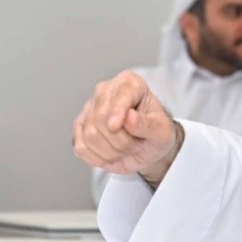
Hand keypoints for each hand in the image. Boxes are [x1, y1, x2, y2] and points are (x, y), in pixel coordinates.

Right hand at [73, 71, 182, 186]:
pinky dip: (98, 158)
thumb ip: (147, 124)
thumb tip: (129, 117)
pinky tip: (111, 154)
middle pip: (101, 117)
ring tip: (125, 148)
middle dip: (120, 140)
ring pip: (90, 135)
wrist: (147, 147)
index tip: (115, 126)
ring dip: (111, 151)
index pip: (119, 94)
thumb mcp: (162, 131)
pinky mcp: (80, 128)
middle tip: (135, 144)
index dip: (116, 111)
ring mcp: (89, 109)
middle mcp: (105, 91)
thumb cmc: (156, 133)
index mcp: (128, 83)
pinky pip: (81, 147)